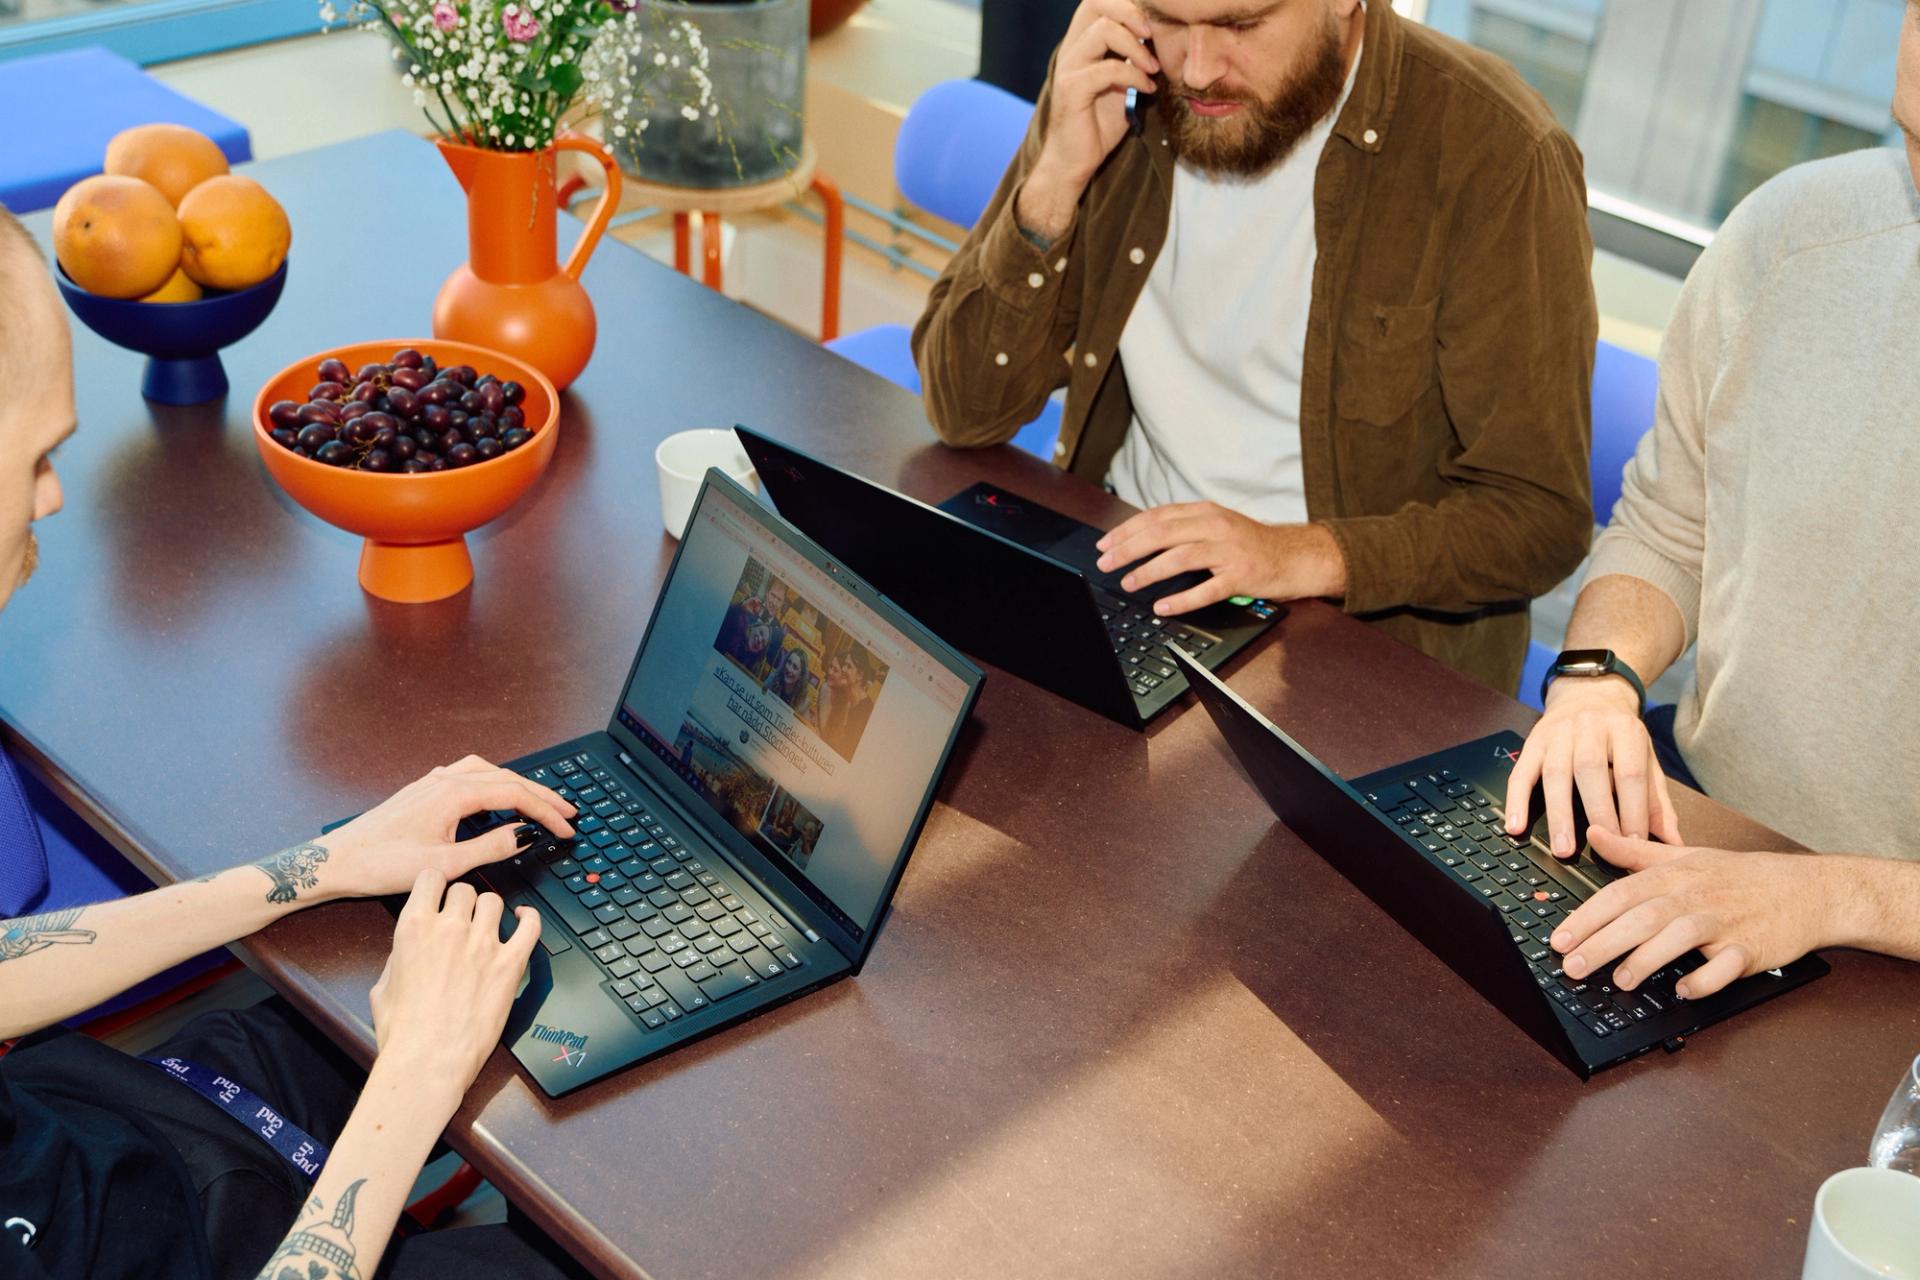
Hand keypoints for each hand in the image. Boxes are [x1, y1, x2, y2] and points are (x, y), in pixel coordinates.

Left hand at [321, 755, 575, 898]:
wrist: (337, 861)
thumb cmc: (382, 864)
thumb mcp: (445, 865)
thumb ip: (490, 847)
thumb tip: (525, 835)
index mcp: (454, 794)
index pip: (516, 795)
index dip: (547, 812)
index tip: (567, 828)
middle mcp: (445, 780)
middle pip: (507, 778)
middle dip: (541, 796)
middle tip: (567, 813)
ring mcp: (432, 782)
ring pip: (488, 772)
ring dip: (517, 784)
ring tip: (537, 801)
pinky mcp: (421, 790)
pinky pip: (468, 774)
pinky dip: (492, 781)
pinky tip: (492, 796)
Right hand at [369, 869, 541, 1097]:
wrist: (428, 1061)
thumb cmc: (403, 1031)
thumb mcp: (383, 986)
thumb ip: (398, 956)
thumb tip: (411, 947)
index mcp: (415, 928)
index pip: (431, 877)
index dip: (436, 884)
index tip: (439, 892)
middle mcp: (450, 929)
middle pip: (465, 889)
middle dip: (462, 901)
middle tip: (462, 918)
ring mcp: (484, 945)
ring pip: (494, 901)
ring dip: (490, 911)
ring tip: (487, 925)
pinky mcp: (511, 964)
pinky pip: (531, 926)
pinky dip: (530, 918)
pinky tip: (524, 918)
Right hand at [1018, 0, 1158, 239]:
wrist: (1075, 160)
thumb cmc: (1098, 122)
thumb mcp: (1121, 82)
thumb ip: (1132, 57)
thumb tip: (1160, 36)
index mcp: (1082, 42)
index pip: (1098, 1)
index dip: (1128, 5)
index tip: (1152, 28)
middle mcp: (1071, 48)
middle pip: (1096, 2)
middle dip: (1132, 13)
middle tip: (1152, 36)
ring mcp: (1069, 67)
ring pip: (1103, 31)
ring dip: (1136, 47)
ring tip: (1153, 68)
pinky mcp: (1071, 89)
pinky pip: (1108, 69)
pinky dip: (1134, 76)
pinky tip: (1146, 90)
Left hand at [1094, 503, 1346, 613]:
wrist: (1296, 556)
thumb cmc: (1252, 544)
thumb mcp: (1217, 525)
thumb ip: (1184, 528)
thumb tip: (1141, 538)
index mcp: (1205, 512)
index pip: (1157, 517)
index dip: (1127, 530)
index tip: (1105, 544)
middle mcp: (1216, 526)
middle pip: (1162, 534)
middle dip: (1128, 549)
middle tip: (1106, 564)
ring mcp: (1229, 551)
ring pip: (1180, 558)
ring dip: (1149, 571)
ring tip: (1129, 583)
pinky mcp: (1241, 576)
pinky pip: (1206, 589)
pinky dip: (1182, 599)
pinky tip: (1163, 606)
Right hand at [1504, 678, 1680, 855]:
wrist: (1588, 694)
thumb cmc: (1619, 736)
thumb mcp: (1646, 759)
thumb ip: (1658, 802)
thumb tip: (1672, 842)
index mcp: (1625, 730)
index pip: (1629, 773)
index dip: (1633, 810)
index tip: (1635, 844)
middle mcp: (1589, 727)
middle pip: (1590, 770)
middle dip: (1598, 813)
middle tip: (1603, 848)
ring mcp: (1556, 734)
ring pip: (1555, 774)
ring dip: (1558, 814)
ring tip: (1563, 849)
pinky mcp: (1532, 743)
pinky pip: (1521, 773)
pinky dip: (1517, 801)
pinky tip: (1516, 827)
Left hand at [1550, 828, 1834, 997]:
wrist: (1805, 890)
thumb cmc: (1738, 877)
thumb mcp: (1683, 857)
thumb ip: (1633, 852)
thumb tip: (1593, 834)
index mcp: (1673, 876)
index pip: (1620, 894)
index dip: (1587, 917)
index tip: (1559, 938)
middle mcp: (1694, 897)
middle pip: (1641, 918)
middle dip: (1603, 943)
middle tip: (1572, 967)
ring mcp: (1723, 923)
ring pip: (1679, 938)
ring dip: (1648, 959)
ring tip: (1620, 980)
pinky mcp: (1751, 948)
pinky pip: (1726, 966)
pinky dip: (1706, 978)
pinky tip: (1685, 990)